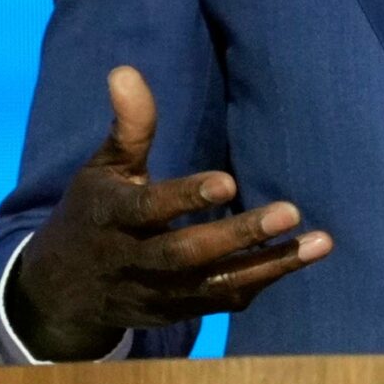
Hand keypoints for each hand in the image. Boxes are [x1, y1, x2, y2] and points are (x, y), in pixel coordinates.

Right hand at [7, 66, 331, 359]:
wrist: (64, 292)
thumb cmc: (94, 212)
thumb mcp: (103, 168)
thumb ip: (128, 126)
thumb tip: (125, 71)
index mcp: (112, 218)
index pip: (148, 211)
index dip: (185, 198)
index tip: (229, 181)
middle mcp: (134, 261)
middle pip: (187, 255)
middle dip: (239, 236)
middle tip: (290, 211)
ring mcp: (157, 293)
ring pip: (214, 285)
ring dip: (269, 266)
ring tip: (319, 243)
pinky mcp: (176, 312)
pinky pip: (222, 301)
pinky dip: (260, 282)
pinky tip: (298, 258)